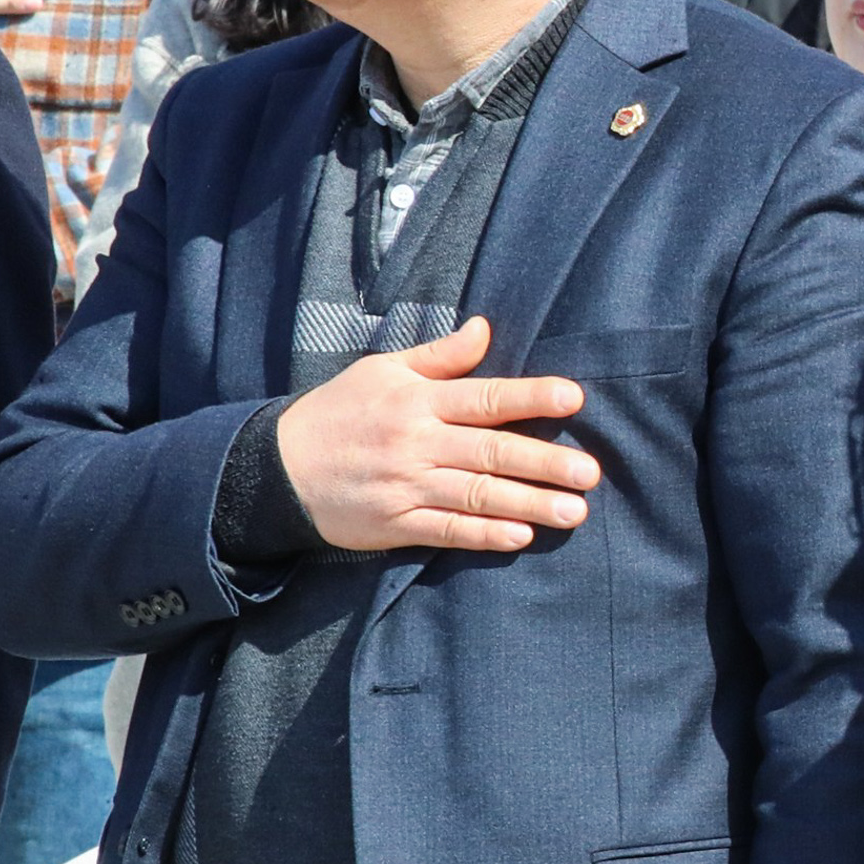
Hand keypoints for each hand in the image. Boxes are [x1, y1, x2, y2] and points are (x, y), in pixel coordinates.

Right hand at [275, 316, 599, 552]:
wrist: (272, 470)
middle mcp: (416, 443)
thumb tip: (485, 328)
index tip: (575, 398)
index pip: (485, 397)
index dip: (531, 397)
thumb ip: (439, 356)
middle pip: (491, 451)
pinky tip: (521, 535)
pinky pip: (447, 530)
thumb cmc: (337, 413)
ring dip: (530, 503)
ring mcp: (406, 486)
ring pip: (478, 494)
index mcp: (418, 400)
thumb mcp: (382, 371)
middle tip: (591, 472)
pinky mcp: (395, 524)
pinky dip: (485, 534)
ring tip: (575, 512)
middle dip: (545, 462)